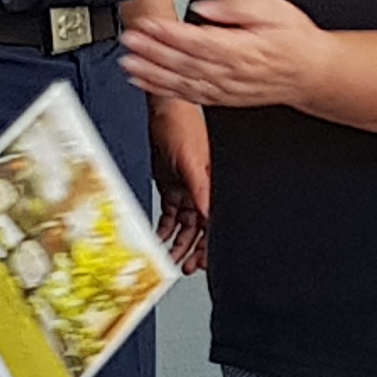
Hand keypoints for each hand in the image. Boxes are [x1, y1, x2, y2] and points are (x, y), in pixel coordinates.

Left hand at [124, 0, 328, 111]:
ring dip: (152, 73)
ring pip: (181, 82)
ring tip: (128, 63)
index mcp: (241, 48)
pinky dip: (164, 90)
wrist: (311, 73)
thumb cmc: (293, 39)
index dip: (169, 34)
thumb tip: (204, 7)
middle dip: (152, 51)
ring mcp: (224, 88)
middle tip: (129, 39)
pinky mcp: (221, 97)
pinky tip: (145, 83)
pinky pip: (188, 96)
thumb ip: (237, 6)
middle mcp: (229, 72)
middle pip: (184, 62)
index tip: (147, 24)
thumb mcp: (274, 9)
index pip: (197, 40)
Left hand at [150, 90, 211, 273]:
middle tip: (186, 265)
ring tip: (171, 258)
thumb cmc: (184, 125)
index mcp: (214, 185)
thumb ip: (201, 188)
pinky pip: (171, 214)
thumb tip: (208, 214)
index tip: (204, 262)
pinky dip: (165, 228)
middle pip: (202, 229)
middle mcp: (203, 190)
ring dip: (178, 243)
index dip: (212, 244)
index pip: (216, 222)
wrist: (165, 111)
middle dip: (194, 249)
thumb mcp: (192, 160)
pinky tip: (160, 239)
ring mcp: (188, 189)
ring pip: (186, 225)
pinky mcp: (173, 186)